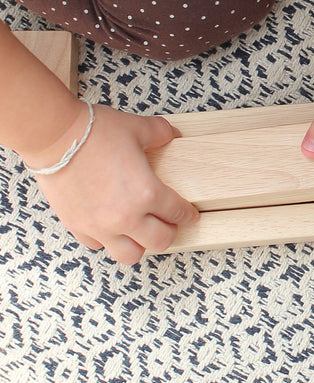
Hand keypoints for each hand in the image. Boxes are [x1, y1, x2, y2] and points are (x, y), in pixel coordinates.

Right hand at [30, 104, 199, 263]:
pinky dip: (108, 240)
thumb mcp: (138, 128)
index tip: (189, 215)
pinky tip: (111, 227)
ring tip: (141, 232)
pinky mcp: (78, 226)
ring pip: (130, 254)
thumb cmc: (93, 132)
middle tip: (169, 223)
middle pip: (160, 241)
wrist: (54, 136)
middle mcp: (126, 216)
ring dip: (140, 245)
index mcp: (147, 193)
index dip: (188, 214)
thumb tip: (172, 135)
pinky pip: (99, 246)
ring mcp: (100, 226)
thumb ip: (161, 133)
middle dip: (169, 232)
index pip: (178, 213)